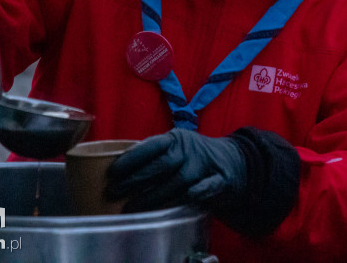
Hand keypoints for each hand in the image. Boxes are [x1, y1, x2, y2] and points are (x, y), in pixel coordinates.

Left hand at [106, 129, 247, 212]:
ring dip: (155, 196)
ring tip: (132, 208)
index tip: (112, 172)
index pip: (152, 146)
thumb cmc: (194, 157)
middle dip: (136, 180)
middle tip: (114, 193)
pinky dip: (199, 191)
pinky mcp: (221, 179)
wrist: (234, 160)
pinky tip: (187, 196)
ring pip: (179, 181)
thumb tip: (118, 167)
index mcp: (177, 138)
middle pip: (162, 164)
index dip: (131, 158)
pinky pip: (208, 186)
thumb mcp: (175, 147)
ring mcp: (206, 165)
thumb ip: (153, 154)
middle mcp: (191, 150)